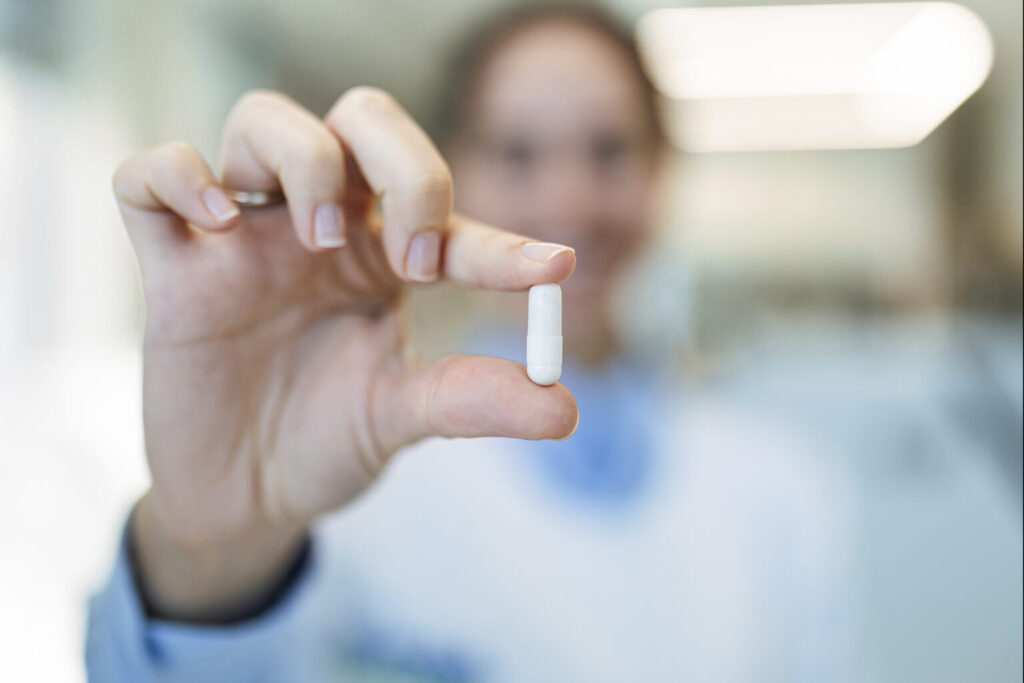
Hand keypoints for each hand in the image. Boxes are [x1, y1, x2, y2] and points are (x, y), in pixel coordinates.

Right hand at [114, 88, 576, 618]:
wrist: (247, 501)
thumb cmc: (328, 442)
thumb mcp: (403, 420)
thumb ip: (472, 401)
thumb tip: (564, 406)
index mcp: (385, 258)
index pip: (450, 219)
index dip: (504, 240)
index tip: (553, 269)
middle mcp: (320, 231)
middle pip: (362, 119)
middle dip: (405, 165)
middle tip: (415, 258)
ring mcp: (244, 242)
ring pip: (262, 120)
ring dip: (303, 159)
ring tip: (318, 243)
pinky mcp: (172, 271)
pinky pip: (147, 179)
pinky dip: (178, 177)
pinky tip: (218, 225)